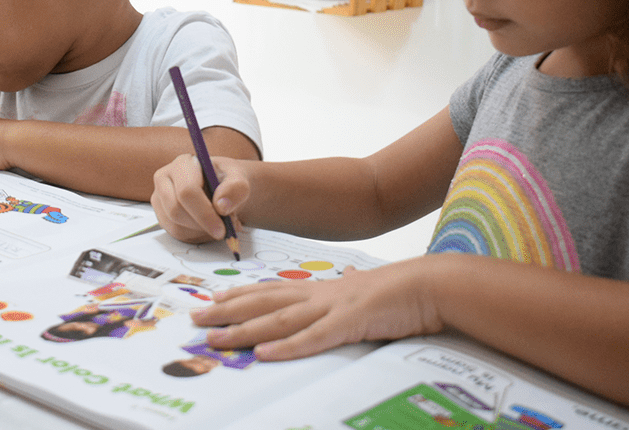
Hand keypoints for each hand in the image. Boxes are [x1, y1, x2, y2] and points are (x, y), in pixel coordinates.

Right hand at [151, 153, 251, 243]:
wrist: (223, 189)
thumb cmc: (228, 181)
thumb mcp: (239, 179)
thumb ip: (235, 188)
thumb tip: (221, 206)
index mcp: (182, 164)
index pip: (186, 191)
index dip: (204, 212)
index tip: (222, 227)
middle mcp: (165, 179)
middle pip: (176, 210)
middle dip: (202, 225)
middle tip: (223, 232)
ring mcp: (160, 199)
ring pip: (175, 225)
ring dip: (201, 231)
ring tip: (219, 224)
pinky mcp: (162, 216)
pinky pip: (176, 234)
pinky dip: (196, 236)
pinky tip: (208, 227)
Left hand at [190, 257, 444, 360]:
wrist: (432, 284)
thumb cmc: (401, 290)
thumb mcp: (367, 286)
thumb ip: (351, 285)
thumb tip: (347, 274)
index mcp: (322, 289)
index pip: (272, 291)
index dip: (240, 295)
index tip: (212, 300)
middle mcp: (320, 295)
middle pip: (264, 304)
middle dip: (227, 312)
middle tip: (196, 320)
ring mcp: (333, 308)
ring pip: (278, 321)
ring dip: (243, 331)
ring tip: (215, 340)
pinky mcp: (351, 323)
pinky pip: (314, 339)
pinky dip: (288, 347)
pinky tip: (265, 354)